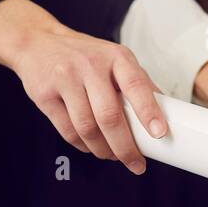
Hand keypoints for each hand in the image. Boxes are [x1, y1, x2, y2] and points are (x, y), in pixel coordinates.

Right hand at [0, 0, 164, 174]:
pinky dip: (83, 146)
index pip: (136, 85)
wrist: (38, 43)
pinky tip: (92, 148)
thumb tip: (169, 113)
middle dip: (125, 147)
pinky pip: (67, 130)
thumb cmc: (87, 56)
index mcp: (116, 57)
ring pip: (86, 128)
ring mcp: (65, 79)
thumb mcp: (116, 59)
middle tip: (136, 163)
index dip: (149, 112)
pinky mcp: (44, 95)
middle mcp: (90, 66)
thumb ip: (139, 83)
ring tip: (114, 157)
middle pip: (109, 116)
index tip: (160, 134)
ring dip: (103, 150)